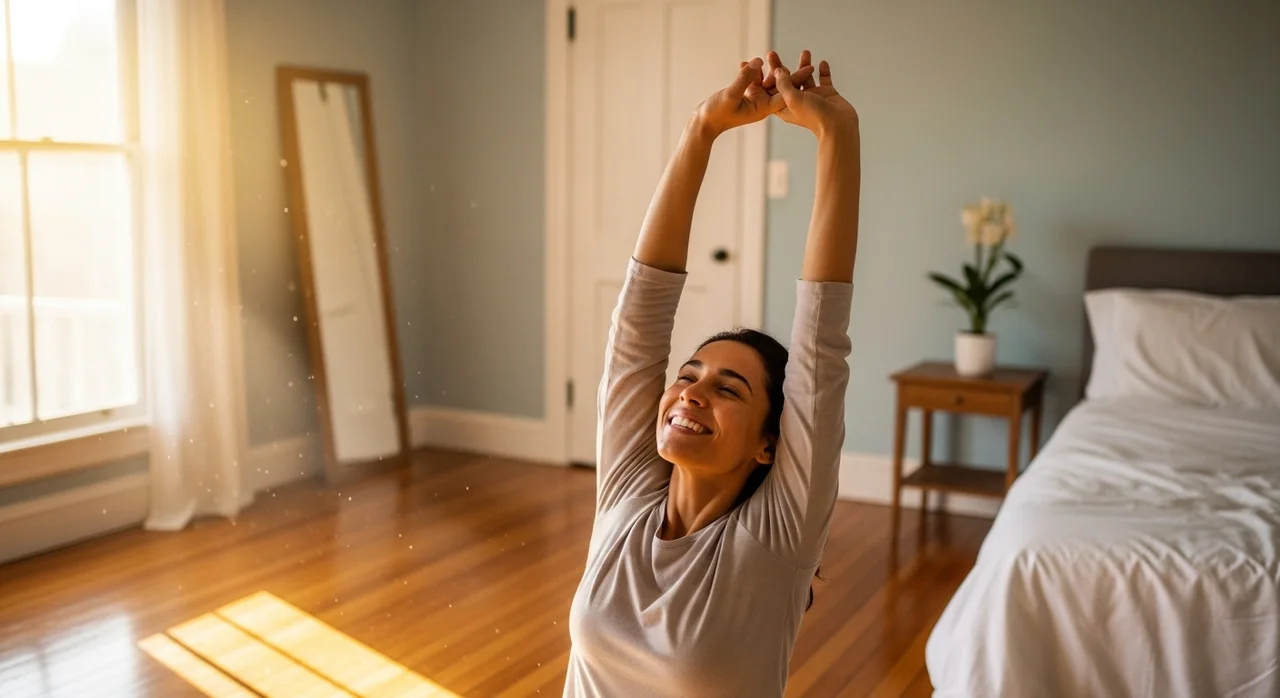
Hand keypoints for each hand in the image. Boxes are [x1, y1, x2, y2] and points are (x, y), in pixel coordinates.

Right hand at [695, 56, 814, 137]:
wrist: (704, 123)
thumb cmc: (717, 114)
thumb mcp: (730, 95)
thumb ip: (744, 79)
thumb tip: (757, 62)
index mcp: (763, 108)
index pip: (785, 94)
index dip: (797, 81)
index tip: (809, 70)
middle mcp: (762, 104)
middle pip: (780, 87)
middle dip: (791, 74)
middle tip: (807, 60)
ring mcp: (754, 99)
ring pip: (767, 81)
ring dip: (770, 68)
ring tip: (772, 53)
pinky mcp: (745, 94)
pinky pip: (752, 80)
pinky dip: (751, 71)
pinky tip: (748, 62)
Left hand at [766, 50, 857, 139]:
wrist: (839, 125)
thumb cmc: (814, 116)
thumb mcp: (793, 99)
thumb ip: (783, 84)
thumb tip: (778, 70)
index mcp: (785, 106)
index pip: (770, 91)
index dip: (762, 79)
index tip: (754, 67)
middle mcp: (798, 101)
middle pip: (786, 81)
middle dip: (780, 67)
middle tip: (771, 53)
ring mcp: (813, 96)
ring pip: (805, 77)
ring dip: (804, 65)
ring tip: (805, 52)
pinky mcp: (826, 93)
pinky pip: (824, 79)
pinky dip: (823, 71)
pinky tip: (822, 63)